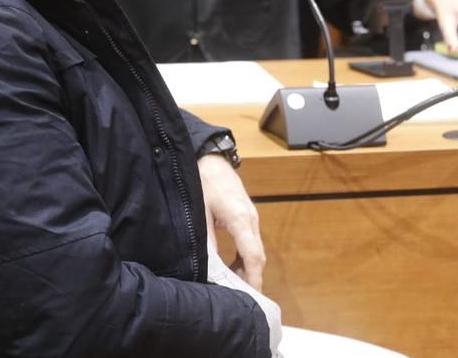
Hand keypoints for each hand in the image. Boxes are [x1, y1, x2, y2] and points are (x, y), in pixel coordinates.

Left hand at [197, 154, 264, 289]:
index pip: (253, 255)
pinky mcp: (247, 215)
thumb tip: (208, 266)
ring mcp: (251, 216)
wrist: (210, 157)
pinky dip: (245, 257)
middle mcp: (251, 219)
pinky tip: (233, 266)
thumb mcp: (200, 212)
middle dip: (252, 278)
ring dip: (248, 268)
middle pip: (257, 255)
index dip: (253, 278)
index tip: (251, 296)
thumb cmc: (203, 181)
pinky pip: (250, 241)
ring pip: (255, 249)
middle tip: (241, 299)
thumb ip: (206, 239)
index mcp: (240, 219)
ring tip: (234, 285)